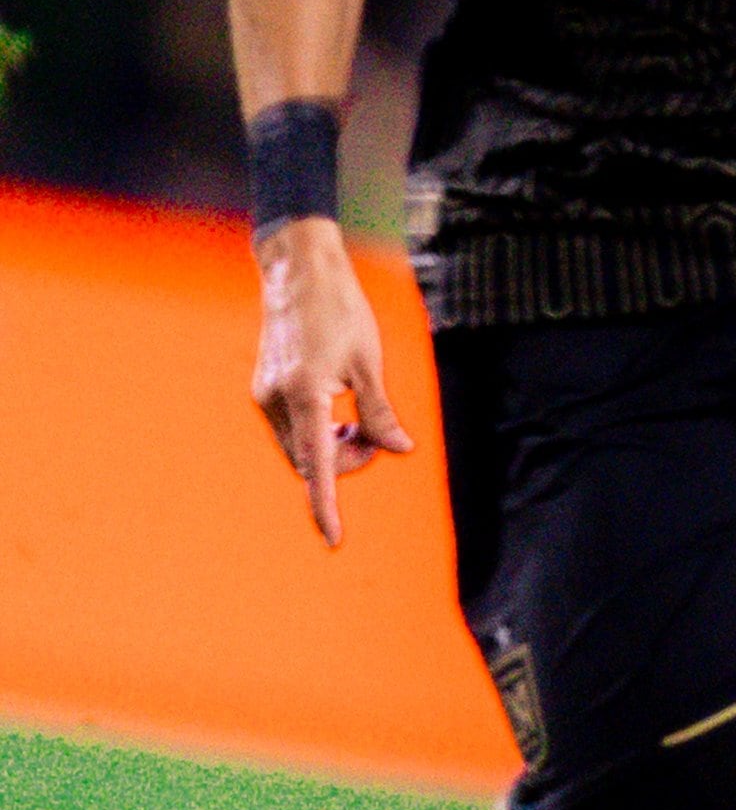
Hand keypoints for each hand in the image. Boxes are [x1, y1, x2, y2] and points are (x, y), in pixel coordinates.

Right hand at [251, 218, 414, 545]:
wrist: (298, 272)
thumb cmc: (340, 310)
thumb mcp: (369, 362)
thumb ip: (379, 412)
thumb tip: (398, 448)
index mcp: (305, 396)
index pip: (317, 467)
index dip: (326, 505)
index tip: (334, 537)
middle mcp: (276, 400)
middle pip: (309, 462)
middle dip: (343, 463)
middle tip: (375, 439)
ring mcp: (264, 394)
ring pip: (298, 447)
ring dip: (329, 448)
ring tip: (358, 424)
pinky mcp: (263, 387)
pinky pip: (289, 428)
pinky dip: (315, 432)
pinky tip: (337, 414)